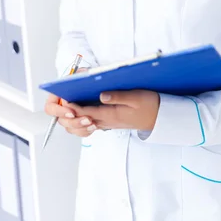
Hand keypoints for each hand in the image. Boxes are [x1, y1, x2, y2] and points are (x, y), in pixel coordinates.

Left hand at [45, 90, 160, 134]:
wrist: (159, 117)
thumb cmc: (149, 105)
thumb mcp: (136, 97)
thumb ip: (118, 96)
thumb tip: (101, 95)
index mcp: (111, 114)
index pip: (87, 112)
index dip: (74, 107)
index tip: (65, 100)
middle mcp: (107, 121)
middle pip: (82, 122)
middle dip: (69, 115)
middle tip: (62, 103)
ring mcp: (108, 123)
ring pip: (85, 125)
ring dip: (74, 119)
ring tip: (67, 108)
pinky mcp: (110, 122)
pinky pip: (91, 124)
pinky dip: (82, 120)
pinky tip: (80, 112)